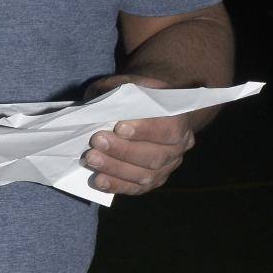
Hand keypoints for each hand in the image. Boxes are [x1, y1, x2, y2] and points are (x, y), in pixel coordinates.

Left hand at [80, 75, 194, 196]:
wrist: (146, 109)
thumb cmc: (136, 95)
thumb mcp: (129, 83)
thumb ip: (119, 90)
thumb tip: (100, 105)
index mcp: (180, 118)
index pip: (169, 128)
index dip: (145, 130)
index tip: (119, 127)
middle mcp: (179, 146)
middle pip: (155, 156)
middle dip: (123, 151)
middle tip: (97, 141)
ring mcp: (167, 167)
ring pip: (145, 175)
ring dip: (116, 168)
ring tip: (92, 159)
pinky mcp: (152, 181)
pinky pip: (135, 188)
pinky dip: (116, 185)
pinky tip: (99, 180)